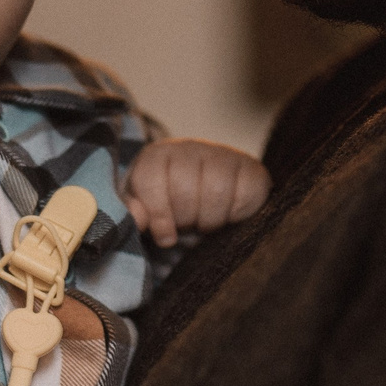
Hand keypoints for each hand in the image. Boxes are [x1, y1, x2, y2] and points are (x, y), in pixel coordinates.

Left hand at [126, 138, 270, 244]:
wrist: (208, 193)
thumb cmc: (170, 203)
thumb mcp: (143, 207)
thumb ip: (133, 211)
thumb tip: (137, 219)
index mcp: (158, 155)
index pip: (152, 180)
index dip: (158, 215)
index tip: (165, 237)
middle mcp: (191, 148)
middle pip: (185, 190)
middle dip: (185, 219)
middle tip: (188, 224)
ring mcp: (223, 155)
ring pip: (216, 192)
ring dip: (210, 220)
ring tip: (206, 222)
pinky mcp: (252, 168)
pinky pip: (246, 194)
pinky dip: (237, 215)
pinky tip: (228, 216)